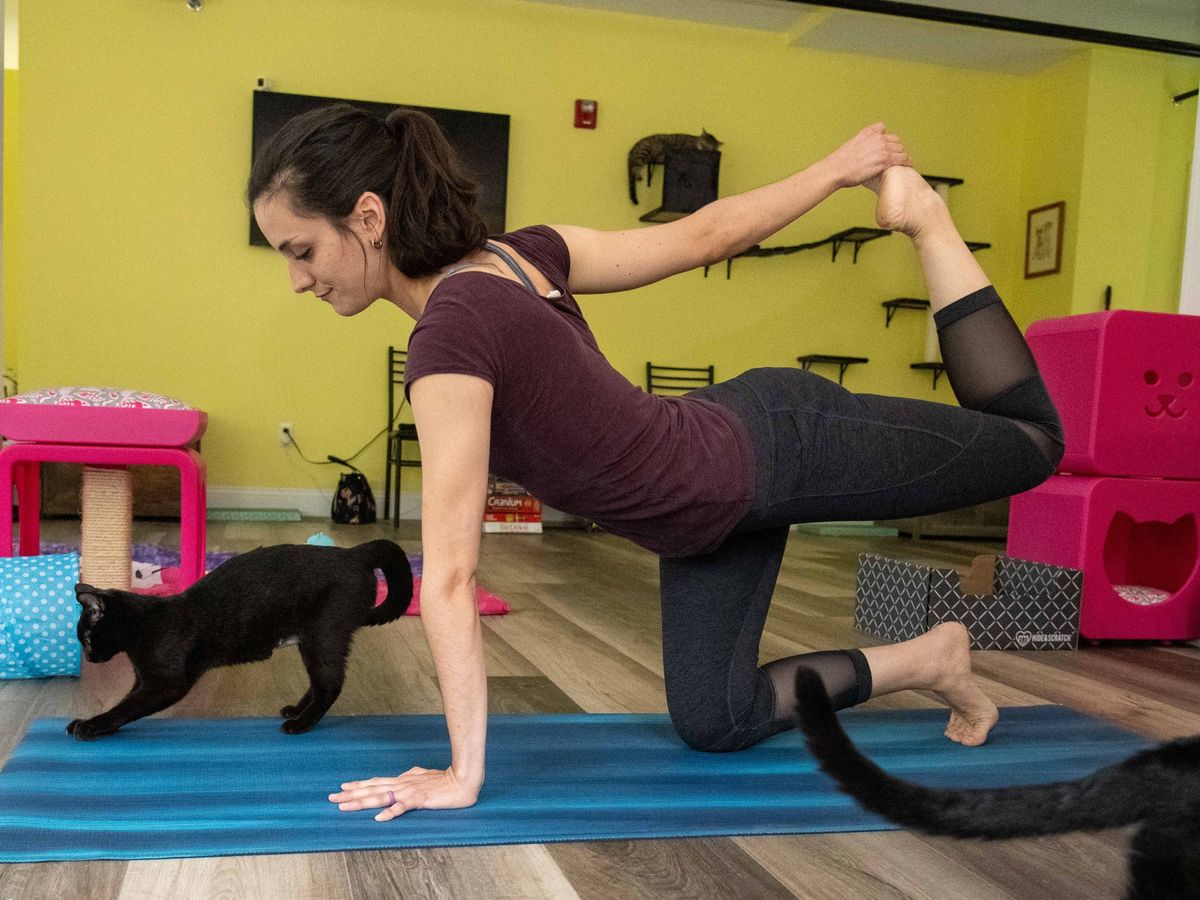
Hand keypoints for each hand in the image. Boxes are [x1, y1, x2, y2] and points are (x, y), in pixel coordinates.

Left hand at [328, 766, 479, 820]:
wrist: (463, 780)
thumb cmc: (445, 779)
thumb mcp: (424, 776)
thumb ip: (412, 776)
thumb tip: (403, 774)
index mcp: (403, 780)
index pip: (376, 782)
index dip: (359, 785)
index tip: (342, 787)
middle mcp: (402, 784)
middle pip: (372, 790)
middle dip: (351, 794)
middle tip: (331, 798)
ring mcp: (410, 791)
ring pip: (381, 797)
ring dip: (362, 803)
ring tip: (345, 807)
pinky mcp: (420, 799)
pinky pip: (403, 807)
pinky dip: (391, 812)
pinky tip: (379, 818)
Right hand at [824, 123, 911, 189]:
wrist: (836, 169)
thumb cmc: (840, 162)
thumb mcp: (850, 144)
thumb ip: (860, 142)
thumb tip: (861, 149)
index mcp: (868, 133)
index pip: (883, 129)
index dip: (886, 138)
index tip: (887, 145)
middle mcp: (877, 139)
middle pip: (895, 140)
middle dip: (897, 148)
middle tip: (898, 156)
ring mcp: (882, 149)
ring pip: (900, 149)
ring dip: (903, 155)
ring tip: (906, 161)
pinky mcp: (885, 161)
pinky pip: (902, 159)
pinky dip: (907, 162)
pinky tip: (909, 165)